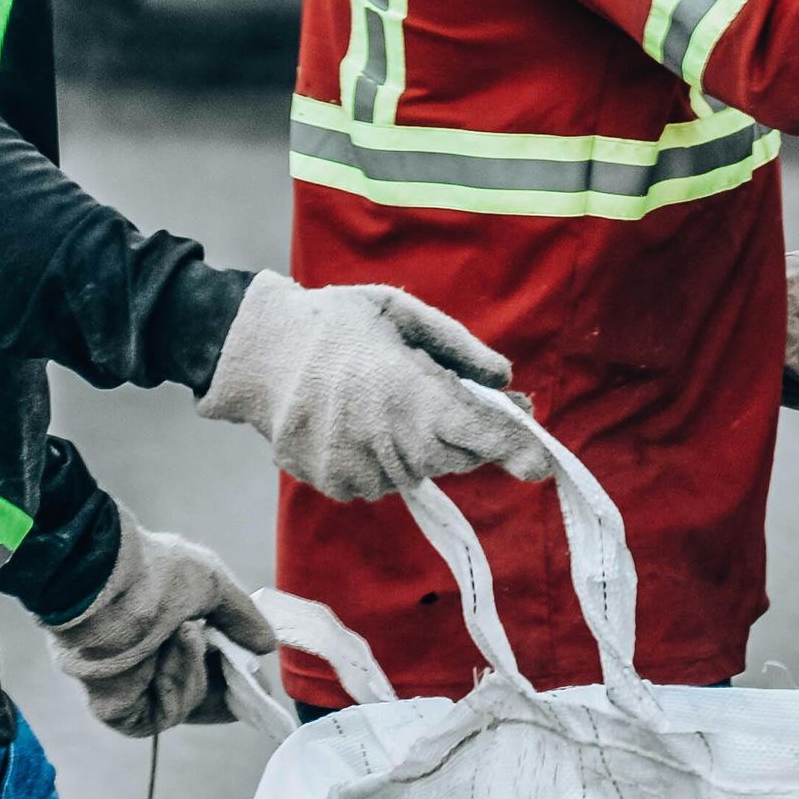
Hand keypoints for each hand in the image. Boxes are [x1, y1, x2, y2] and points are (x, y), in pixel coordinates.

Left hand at [49, 508, 277, 738]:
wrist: (106, 586)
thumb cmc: (155, 575)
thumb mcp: (213, 585)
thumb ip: (241, 617)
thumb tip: (267, 645)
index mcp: (161, 626)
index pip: (204, 662)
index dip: (234, 674)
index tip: (259, 679)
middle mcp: (145, 658)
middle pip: (198, 692)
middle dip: (226, 686)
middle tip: (249, 680)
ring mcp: (131, 686)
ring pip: (186, 703)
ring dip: (196, 670)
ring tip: (185, 633)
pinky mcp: (118, 709)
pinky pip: (164, 715)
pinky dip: (178, 687)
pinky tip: (171, 652)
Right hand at [197, 272, 551, 500]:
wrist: (255, 352)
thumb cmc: (333, 322)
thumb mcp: (401, 313)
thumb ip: (458, 348)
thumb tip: (504, 379)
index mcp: (412, 395)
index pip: (481, 434)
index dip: (518, 450)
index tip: (544, 464)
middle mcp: (391, 442)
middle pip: (458, 456)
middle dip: (466, 433)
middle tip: (448, 394)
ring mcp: (362, 470)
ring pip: (421, 469)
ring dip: (421, 442)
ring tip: (384, 397)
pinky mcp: (338, 485)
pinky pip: (384, 479)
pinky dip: (386, 456)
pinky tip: (359, 420)